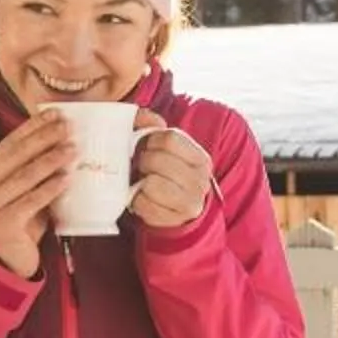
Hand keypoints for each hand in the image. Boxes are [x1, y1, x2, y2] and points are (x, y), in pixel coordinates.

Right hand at [0, 108, 76, 279]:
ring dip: (50, 161)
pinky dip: (49, 189)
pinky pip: (29, 201)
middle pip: (17, 155)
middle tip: (68, 127)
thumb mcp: (23, 187)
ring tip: (72, 150)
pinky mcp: (3, 223)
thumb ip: (34, 164)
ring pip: (24, 176)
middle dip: (44, 138)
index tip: (56, 113)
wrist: (7, 256)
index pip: (12, 141)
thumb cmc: (21, 215)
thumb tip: (64, 134)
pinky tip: (66, 180)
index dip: (33, 126)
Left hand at [129, 114, 213, 230]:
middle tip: (144, 167)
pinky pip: (143, 204)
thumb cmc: (169, 175)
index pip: (170, 138)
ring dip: (141, 182)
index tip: (149, 147)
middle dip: (144, 162)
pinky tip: (143, 198)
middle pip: (157, 160)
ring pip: (151, 183)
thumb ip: (152, 127)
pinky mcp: (174, 219)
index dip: (151, 140)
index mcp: (200, 158)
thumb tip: (147, 118)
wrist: (180, 210)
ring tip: (144, 183)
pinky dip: (137, 201)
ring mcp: (189, 202)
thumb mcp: (169, 151)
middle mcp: (200, 180)